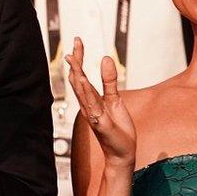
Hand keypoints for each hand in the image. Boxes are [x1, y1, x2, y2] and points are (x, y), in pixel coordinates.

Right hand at [65, 38, 135, 169]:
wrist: (123, 153)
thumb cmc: (118, 129)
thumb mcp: (116, 100)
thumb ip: (110, 81)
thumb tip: (105, 59)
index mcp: (91, 99)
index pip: (81, 75)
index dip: (79, 58)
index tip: (77, 42)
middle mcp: (87, 105)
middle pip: (77, 79)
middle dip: (76, 61)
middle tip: (75, 42)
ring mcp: (92, 114)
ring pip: (81, 91)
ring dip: (77, 74)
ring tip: (74, 58)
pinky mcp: (100, 123)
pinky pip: (91, 105)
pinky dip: (86, 93)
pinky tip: (83, 80)